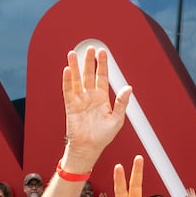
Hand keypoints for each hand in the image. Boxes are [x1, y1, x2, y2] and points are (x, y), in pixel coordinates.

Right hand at [61, 47, 132, 166]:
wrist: (89, 148)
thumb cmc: (103, 136)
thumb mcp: (117, 119)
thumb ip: (122, 103)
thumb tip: (128, 88)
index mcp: (102, 98)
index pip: (102, 77)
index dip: (102, 64)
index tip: (102, 52)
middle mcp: (90, 97)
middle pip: (89, 75)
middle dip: (89, 61)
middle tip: (89, 48)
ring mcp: (79, 100)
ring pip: (76, 80)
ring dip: (75, 67)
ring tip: (73, 54)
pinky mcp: (70, 106)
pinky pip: (68, 91)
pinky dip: (67, 81)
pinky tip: (67, 70)